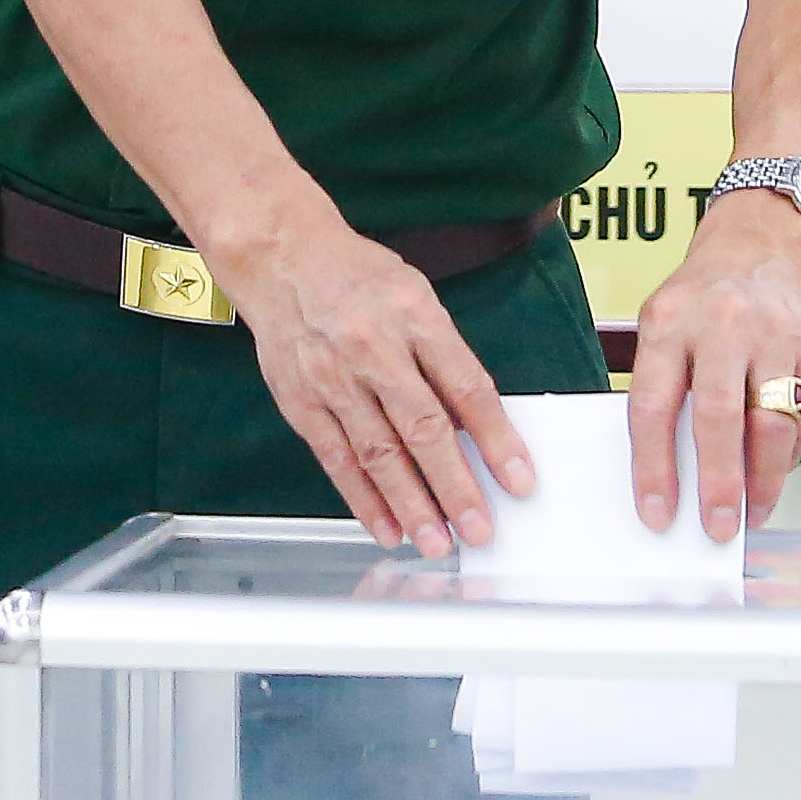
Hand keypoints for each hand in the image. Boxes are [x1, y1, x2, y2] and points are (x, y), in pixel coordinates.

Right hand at [206, 187, 537, 556]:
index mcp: (415, 317)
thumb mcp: (416, 297)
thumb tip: (476, 426)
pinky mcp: (301, 400)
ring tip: (437, 542)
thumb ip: (445, 357)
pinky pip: (336, 459)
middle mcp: (374, 348)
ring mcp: (333, 377)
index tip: (519, 481)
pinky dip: (362, 499)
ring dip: (410, 504)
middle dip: (455, 486)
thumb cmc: (357, 278)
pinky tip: (385, 528)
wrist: (281, 256)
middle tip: (479, 530)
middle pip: (422, 428)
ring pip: (378, 453)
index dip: (496, 439)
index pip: (467, 387)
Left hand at [627, 190, 800, 540]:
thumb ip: (663, 388)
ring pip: (771, 422)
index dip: (654, 467)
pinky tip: (773, 477)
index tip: (657, 513)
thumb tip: (671, 475)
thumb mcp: (662, 327)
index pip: (653, 405)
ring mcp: (773, 335)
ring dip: (763, 479)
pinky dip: (788, 456)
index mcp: (667, 323)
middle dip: (717, 483)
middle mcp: (721, 325)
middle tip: (715, 527)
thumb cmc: (699, 302)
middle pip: (718, 417)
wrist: (758, 248)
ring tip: (751, 514)